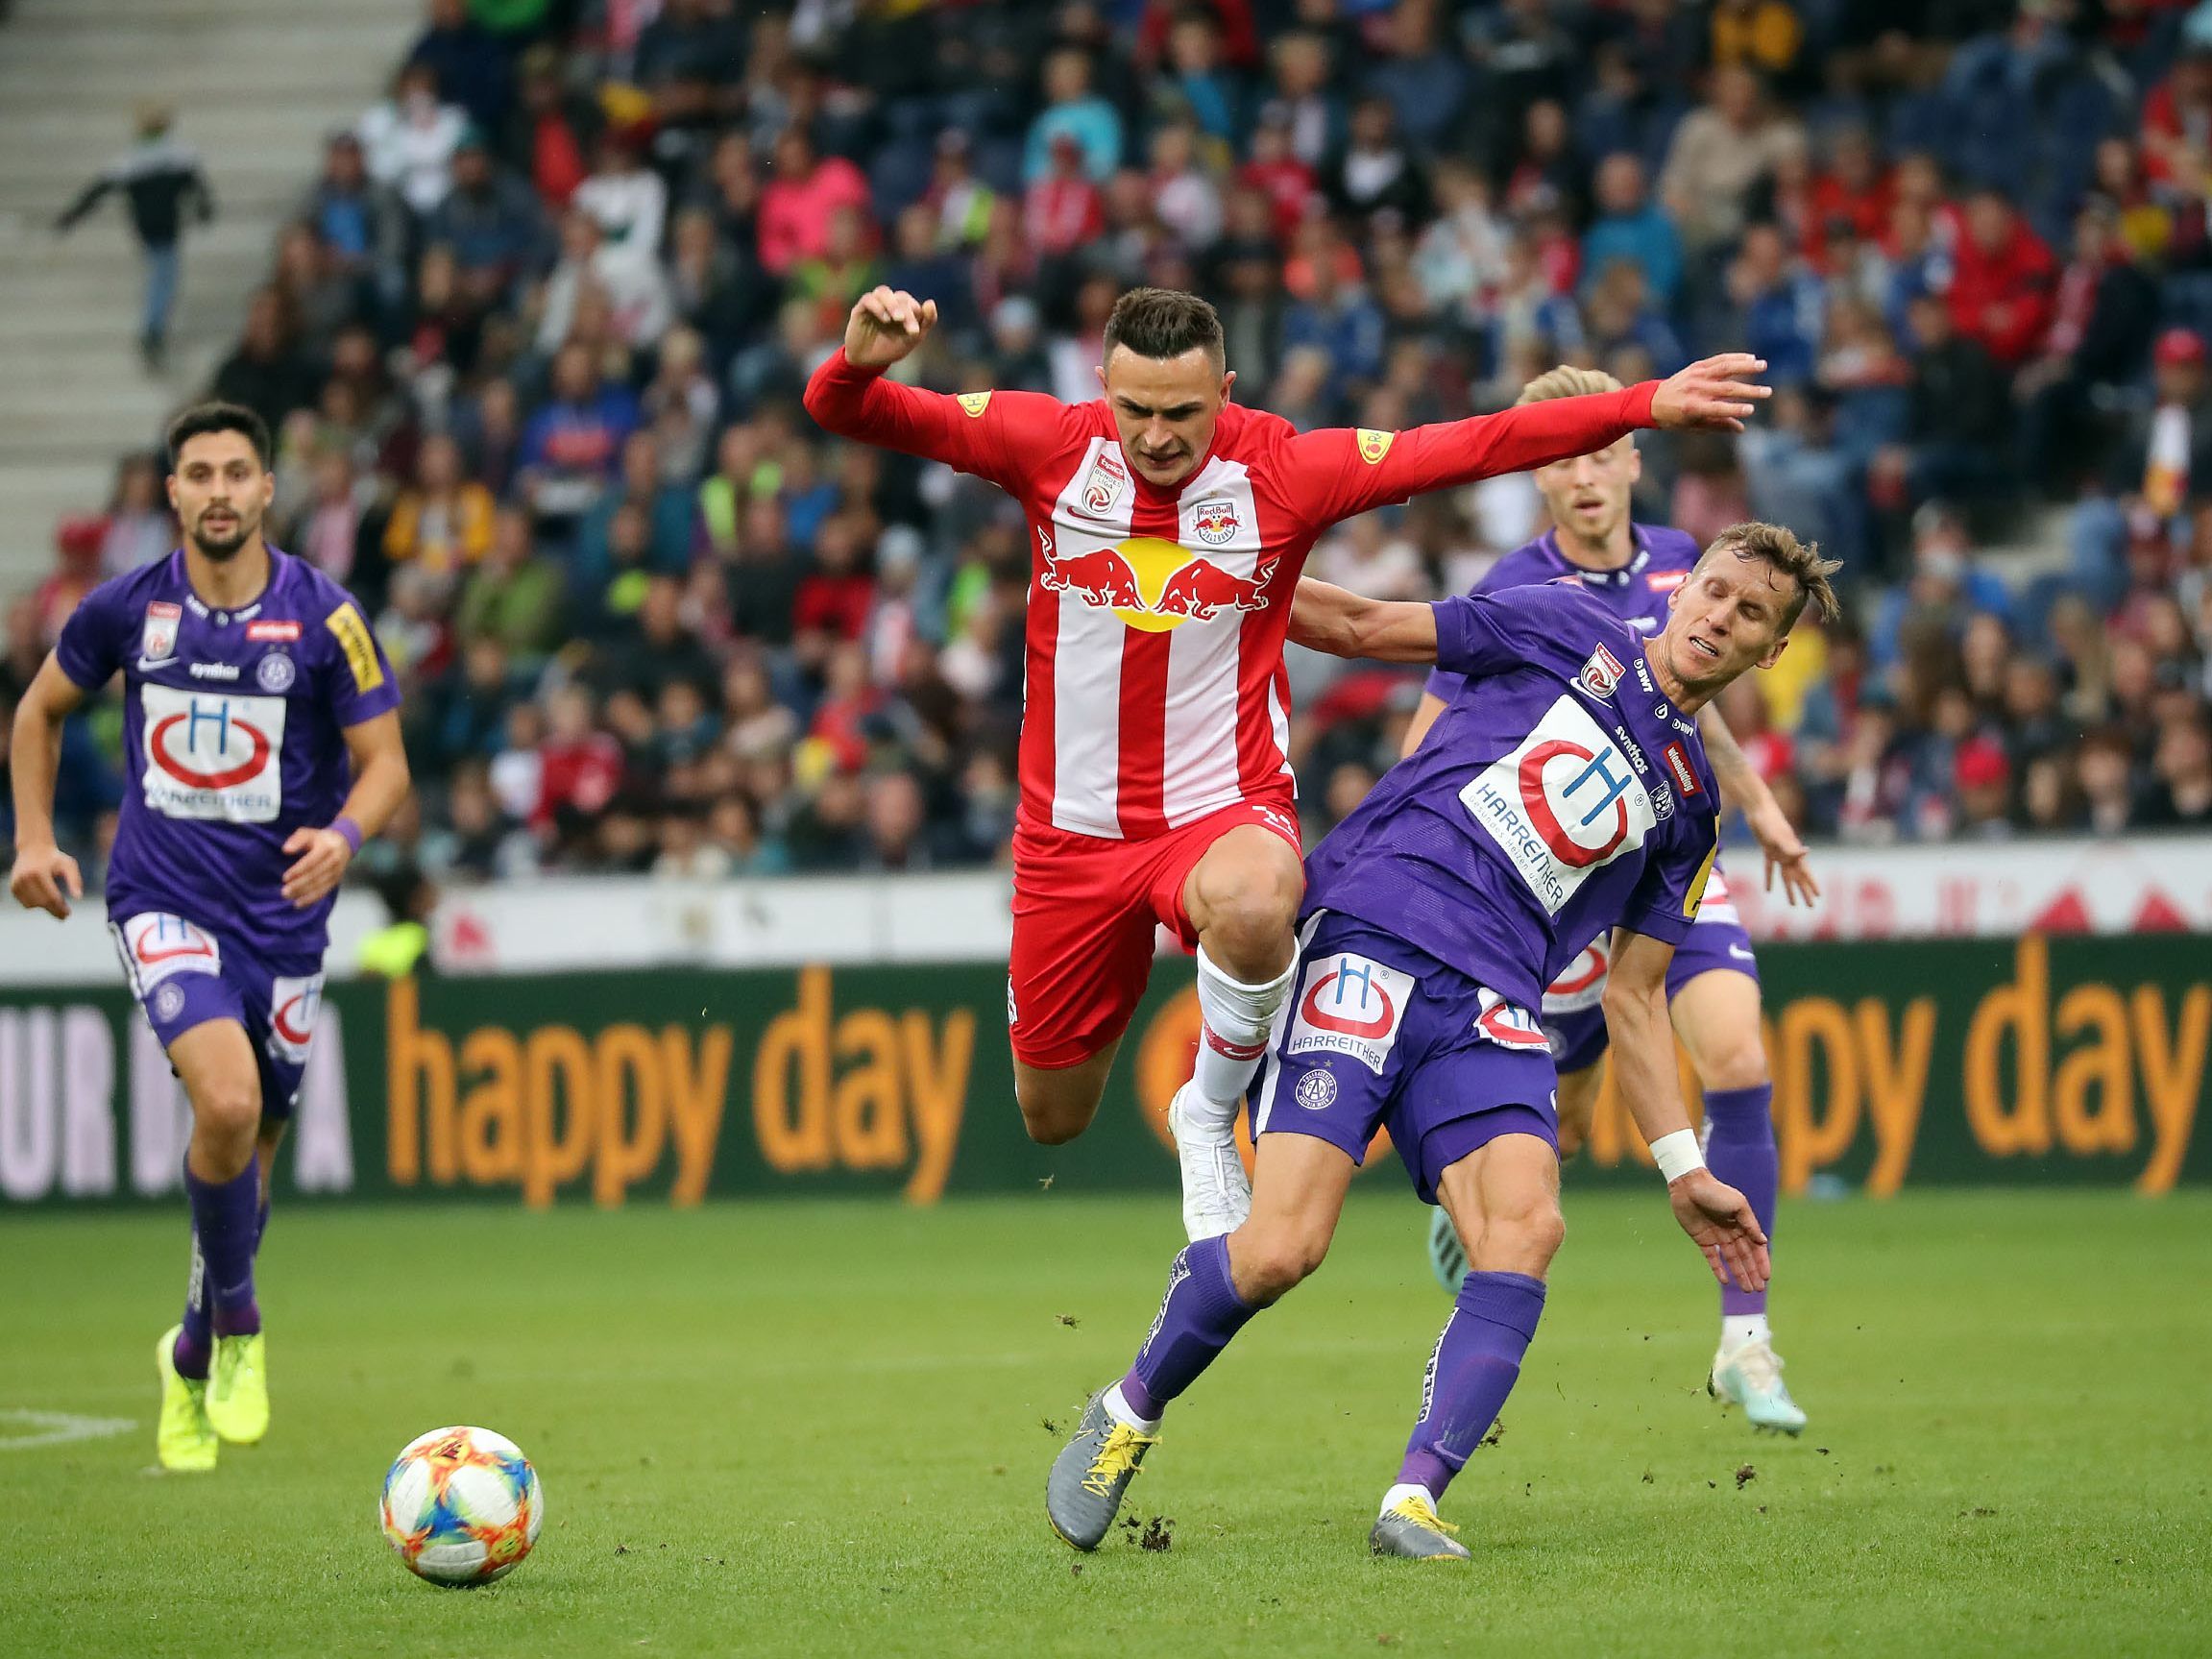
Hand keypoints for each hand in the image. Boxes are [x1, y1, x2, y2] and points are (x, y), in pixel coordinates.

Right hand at [8, 844, 82, 919]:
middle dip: (54, 910)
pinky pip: (25, 903)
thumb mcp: (69, 865)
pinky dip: (36, 904)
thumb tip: (78, 898)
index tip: (68, 914)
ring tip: (57, 903)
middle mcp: (25, 878)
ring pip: (32, 905)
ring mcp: (17, 883)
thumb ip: (75, 880)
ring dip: (45, 907)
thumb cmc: (55, 858)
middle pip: (41, 902)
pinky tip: (44, 899)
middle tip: (65, 915)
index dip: (60, 908)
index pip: (51, 897)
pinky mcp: (13, 887)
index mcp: (39, 872)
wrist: (34, 848)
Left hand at [280, 826, 353, 907]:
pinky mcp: (336, 881)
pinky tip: (299, 904)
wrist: (344, 843)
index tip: (285, 878)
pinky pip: (323, 892)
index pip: (311, 862)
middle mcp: (334, 861)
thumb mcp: (309, 833)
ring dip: (303, 894)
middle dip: (299, 885)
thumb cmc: (320, 839)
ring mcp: (336, 872)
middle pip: (315, 876)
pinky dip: (311, 899)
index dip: (298, 871)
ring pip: (319, 886)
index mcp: (327, 848)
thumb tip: (286, 850)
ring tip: (289, 897)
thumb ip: (297, 839)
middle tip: (284, 892)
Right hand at [843, 286, 938, 369]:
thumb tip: (931, 302)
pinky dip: (878, 307)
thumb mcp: (912, 339)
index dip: (917, 314)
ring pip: (884, 292)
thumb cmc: (890, 349)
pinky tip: (885, 319)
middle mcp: (889, 303)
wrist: (867, 362)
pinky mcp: (860, 309)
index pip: (912, 304)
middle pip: (901, 297)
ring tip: (899, 318)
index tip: (915, 332)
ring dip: (893, 304)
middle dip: (907, 312)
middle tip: (911, 330)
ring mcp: (874, 304)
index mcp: (903, 309)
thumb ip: (926, 322)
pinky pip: (868, 299)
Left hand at [1649, 353, 1770, 432]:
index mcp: (1692, 408)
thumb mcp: (1693, 426)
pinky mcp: (1696, 366)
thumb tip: (1741, 427)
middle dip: (1749, 391)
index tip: (1751, 410)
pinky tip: (1750, 358)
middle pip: (1727, 389)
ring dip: (1746, 366)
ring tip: (1763, 366)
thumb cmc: (1674, 418)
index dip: (1735, 410)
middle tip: (1767, 393)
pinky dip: (1735, 358)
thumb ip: (1717, 425)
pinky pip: (1718, 360)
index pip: (1718, 408)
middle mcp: (1695, 390)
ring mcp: (1696, 376)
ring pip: (1725, 368)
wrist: (1651, 401)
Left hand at [1668, 1168, 1769, 1291]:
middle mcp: (1731, 1232)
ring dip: (1739, 1274)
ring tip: (1746, 1289)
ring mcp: (1717, 1236)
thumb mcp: (1738, 1205)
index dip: (1761, 1262)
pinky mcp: (1702, 1239)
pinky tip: (1725, 1280)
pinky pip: (1712, 1257)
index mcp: (1742, 1223)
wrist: (1689, 1186)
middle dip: (1752, 1272)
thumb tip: (1764, 1242)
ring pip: (1731, 1259)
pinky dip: (1718, 1269)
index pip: (1755, 1247)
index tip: (1766, 1277)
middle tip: (1758, 1289)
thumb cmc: (1716, 1191)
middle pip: (1744, 1256)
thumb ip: (1750, 1224)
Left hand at [1746, 796, 1819, 906]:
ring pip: (1786, 876)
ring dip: (1789, 889)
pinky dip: (1770, 878)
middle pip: (1798, 877)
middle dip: (1805, 892)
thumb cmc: (1770, 822)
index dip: (1812, 884)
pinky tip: (1768, 890)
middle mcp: (1789, 854)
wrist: (1758, 810)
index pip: (1805, 872)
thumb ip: (1791, 847)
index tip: (1819, 896)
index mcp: (1794, 852)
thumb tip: (1807, 852)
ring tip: (1794, 904)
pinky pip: (1770, 867)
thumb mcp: (1779, 836)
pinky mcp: (1768, 849)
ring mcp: (1779, 852)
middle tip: (1811, 906)